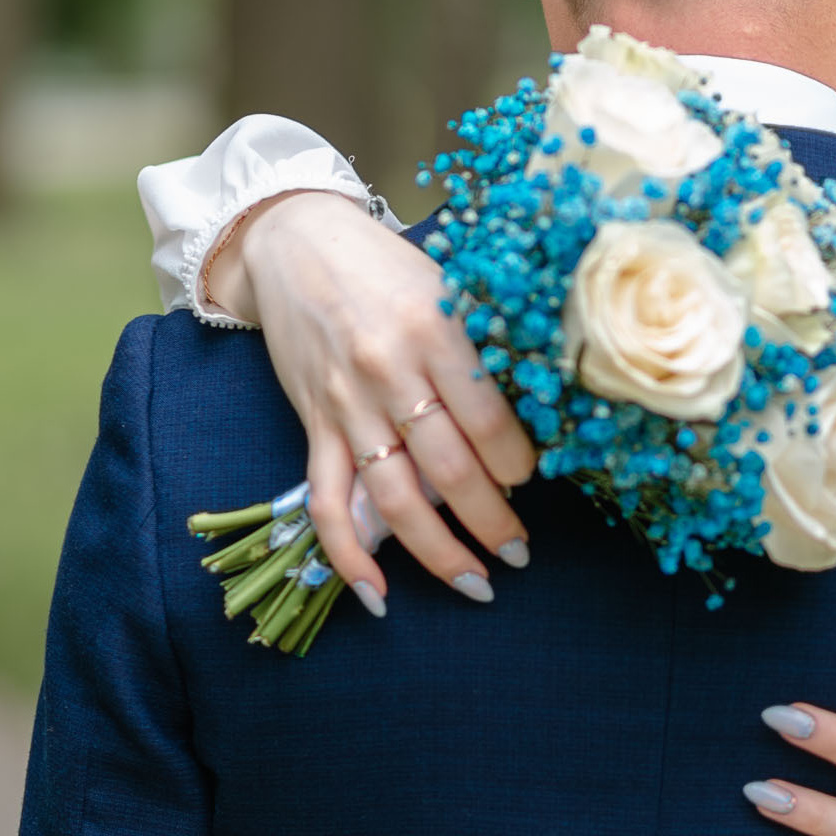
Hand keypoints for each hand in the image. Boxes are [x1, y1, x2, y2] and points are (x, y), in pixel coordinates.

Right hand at [207, 192, 536, 605]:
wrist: (296, 242)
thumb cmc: (386, 267)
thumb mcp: (447, 287)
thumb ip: (483, 347)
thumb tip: (540, 410)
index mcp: (434, 332)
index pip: (489, 420)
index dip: (518, 464)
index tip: (532, 479)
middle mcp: (388, 373)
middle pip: (450, 470)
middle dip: (494, 521)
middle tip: (520, 550)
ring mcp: (347, 406)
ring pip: (396, 499)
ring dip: (439, 552)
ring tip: (477, 582)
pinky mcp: (315, 425)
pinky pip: (327, 503)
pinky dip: (349, 556)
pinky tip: (377, 593)